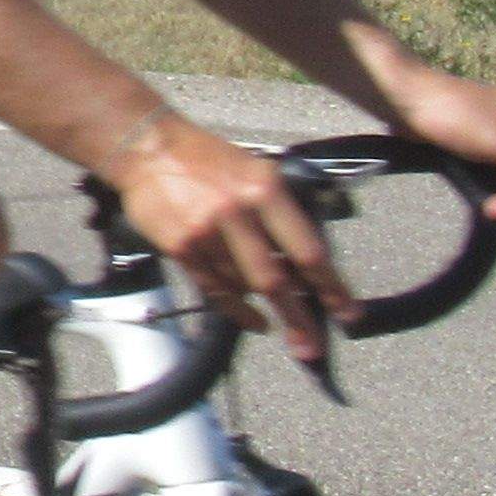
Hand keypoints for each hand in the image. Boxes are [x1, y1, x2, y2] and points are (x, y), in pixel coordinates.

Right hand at [106, 110, 351, 362]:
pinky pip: (214, 288)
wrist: (147, 148)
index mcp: (266, 190)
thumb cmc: (209, 160)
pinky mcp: (180, 247)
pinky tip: (253, 319)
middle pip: (275, 280)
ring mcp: (206, 233)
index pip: (307, 249)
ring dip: (265, 309)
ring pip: (243, 286)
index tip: (347, 314)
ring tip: (281, 325)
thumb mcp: (256, 171)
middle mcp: (238, 212)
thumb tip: (304, 262)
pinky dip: (236, 309)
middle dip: (297, 319)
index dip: (330, 287)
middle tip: (312, 348)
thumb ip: (280, 211)